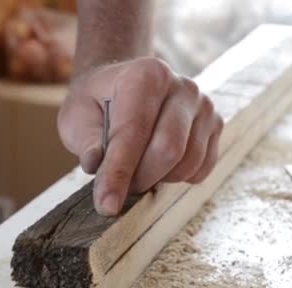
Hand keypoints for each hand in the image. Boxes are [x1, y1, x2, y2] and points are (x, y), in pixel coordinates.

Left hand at [57, 57, 222, 215]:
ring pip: (187, 163)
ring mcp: (203, 105)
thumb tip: (96, 162)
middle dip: (140, 178)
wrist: (123, 86)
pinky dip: (178, 178)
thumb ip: (85, 140)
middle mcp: (181, 86)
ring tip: (136, 169)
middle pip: (168, 150)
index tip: (106, 206)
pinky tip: (159, 165)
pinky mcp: (215, 124)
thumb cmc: (97, 103)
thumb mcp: (76, 117)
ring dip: (158, 179)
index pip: (133, 133)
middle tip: (119, 184)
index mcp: (145, 76)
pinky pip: (202, 167)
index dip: (118, 173)